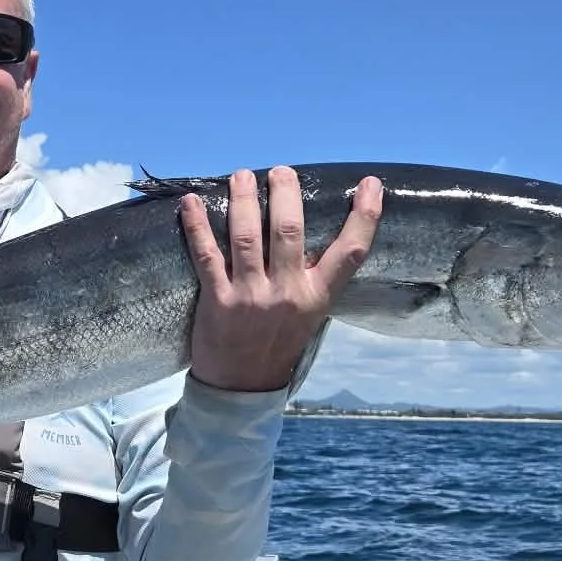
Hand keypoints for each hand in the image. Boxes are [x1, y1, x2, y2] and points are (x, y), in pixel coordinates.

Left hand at [181, 166, 383, 391]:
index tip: (370, 184)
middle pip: (290, 231)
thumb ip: (312, 278)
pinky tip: (191, 202)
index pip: (350, 252)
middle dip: (285, 193)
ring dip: (244, 199)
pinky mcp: (218, 300)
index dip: (364, 216)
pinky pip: (206, 255)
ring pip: (248, 236)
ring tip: (241, 176)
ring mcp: (252, 296)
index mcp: (316, 297)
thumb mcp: (309, 315)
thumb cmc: (276, 344)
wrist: (242, 388)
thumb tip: (311, 227)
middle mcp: (288, 293)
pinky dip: (197, 226)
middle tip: (280, 172)